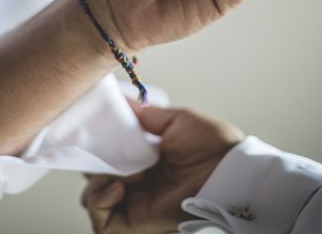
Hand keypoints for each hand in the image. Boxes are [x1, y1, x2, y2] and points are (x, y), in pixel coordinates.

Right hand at [81, 103, 243, 232]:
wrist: (228, 172)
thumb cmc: (212, 146)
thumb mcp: (176, 120)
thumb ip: (146, 114)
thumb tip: (123, 100)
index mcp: (145, 158)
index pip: (108, 154)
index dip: (97, 145)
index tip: (93, 132)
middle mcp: (137, 181)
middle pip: (95, 175)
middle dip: (92, 163)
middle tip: (104, 153)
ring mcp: (134, 203)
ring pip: (93, 197)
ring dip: (96, 182)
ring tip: (120, 174)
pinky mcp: (135, 222)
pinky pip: (102, 222)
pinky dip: (99, 202)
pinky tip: (117, 187)